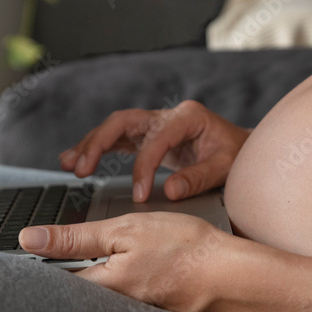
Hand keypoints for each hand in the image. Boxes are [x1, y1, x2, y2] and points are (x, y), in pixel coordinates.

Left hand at [20, 213, 240, 311]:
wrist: (237, 278)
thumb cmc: (188, 250)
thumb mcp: (126, 230)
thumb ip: (76, 237)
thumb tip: (29, 239)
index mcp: (101, 288)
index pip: (52, 284)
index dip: (38, 267)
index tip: (32, 252)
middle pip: (74, 297)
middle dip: (67, 277)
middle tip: (67, 255)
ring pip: (100, 302)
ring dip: (98, 282)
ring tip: (112, 264)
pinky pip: (126, 309)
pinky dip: (126, 291)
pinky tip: (142, 275)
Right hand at [59, 100, 249, 201]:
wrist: (243, 150)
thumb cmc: (237, 157)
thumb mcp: (224, 167)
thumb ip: (198, 178)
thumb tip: (170, 191)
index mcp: (187, 117)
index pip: (156, 140)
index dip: (143, 168)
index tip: (140, 195)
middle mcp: (167, 116)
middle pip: (123, 121)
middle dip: (99, 144)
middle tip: (81, 169)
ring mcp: (156, 124)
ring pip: (115, 128)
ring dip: (91, 144)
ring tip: (69, 164)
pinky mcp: (149, 136)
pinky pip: (119, 139)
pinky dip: (98, 149)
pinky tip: (77, 161)